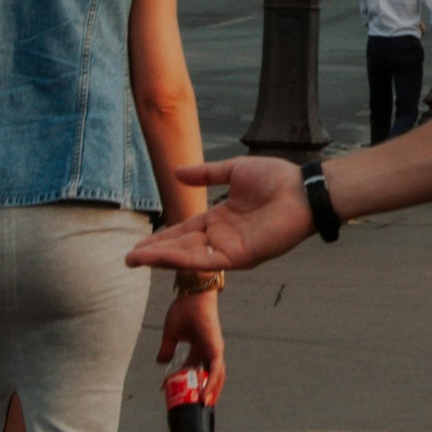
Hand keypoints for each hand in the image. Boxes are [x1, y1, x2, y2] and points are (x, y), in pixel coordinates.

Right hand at [128, 156, 311, 277]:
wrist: (303, 189)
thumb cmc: (277, 179)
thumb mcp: (234, 171)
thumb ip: (206, 174)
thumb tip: (177, 172)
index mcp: (221, 218)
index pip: (184, 230)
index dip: (162, 237)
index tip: (138, 244)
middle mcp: (222, 237)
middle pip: (181, 247)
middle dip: (154, 253)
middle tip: (128, 258)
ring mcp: (230, 249)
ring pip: (189, 257)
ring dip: (162, 259)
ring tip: (135, 260)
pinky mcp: (241, 257)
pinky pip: (206, 261)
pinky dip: (182, 259)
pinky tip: (162, 258)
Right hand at [157, 282, 227, 402]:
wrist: (192, 295)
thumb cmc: (184, 310)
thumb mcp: (171, 335)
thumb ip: (167, 349)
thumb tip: (160, 362)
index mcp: (200, 349)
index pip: (194, 372)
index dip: (185, 383)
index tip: (175, 395)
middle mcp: (209, 351)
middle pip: (210, 377)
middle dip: (203, 392)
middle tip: (195, 408)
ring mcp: (214, 350)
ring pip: (215, 377)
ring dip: (209, 393)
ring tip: (202, 408)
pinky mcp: (215, 348)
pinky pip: (215, 370)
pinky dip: (211, 383)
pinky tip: (205, 395)